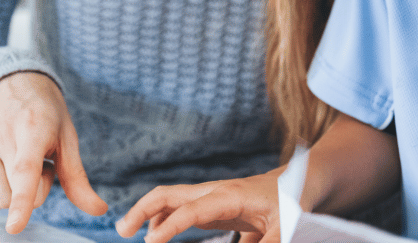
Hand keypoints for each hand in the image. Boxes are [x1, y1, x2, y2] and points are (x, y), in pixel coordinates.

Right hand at [0, 72, 107, 233]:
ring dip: (12, 194)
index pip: (24, 171)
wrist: (8, 78)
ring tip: (19, 162)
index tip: (14, 226)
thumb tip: (99, 210)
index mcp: (32, 127)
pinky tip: (1, 177)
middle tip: (37, 162)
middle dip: (33, 191)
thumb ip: (77, 177)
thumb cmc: (44, 111)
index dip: (22, 201)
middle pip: (14, 194)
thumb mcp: (66, 136)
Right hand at [115, 169, 283, 242]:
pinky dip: (161, 218)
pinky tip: (155, 235)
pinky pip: (179, 208)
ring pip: (169, 199)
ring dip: (146, 213)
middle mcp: (213, 191)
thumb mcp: (286, 226)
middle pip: (168, 194)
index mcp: (229, 196)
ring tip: (127, 233)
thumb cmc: (291, 202)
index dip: (168, 227)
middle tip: (121, 231)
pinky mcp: (210, 203)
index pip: (190, 210)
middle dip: (141, 209)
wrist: (296, 182)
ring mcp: (209, 195)